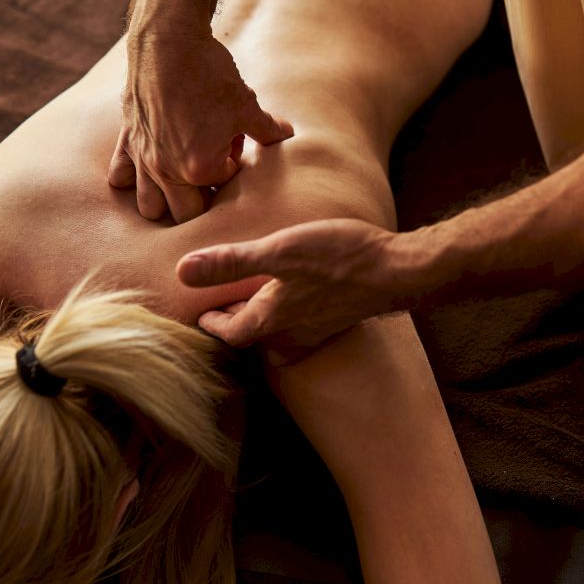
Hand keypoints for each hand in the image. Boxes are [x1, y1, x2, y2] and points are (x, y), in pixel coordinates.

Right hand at [110, 29, 292, 223]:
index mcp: (199, 168)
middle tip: (212, 173)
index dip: (233, 166)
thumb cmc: (209, 74)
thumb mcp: (246, 104)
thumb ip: (266, 128)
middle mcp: (166, 170)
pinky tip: (148, 165)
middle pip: (185, 215)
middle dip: (202, 201)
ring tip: (180, 180)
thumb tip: (286, 134)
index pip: (222, 186)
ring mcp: (143, 158)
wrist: (168, 40)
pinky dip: (132, 179)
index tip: (235, 143)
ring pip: (149, 207)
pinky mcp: (127, 140)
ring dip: (165, 202)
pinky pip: (120, 176)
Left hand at [176, 218, 417, 346]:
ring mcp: (320, 325)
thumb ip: (233, 261)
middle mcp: (294, 330)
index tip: (200, 316)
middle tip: (219, 303)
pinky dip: (288, 307)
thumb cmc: (341, 260)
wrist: (400, 271)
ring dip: (262, 314)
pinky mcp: (340, 315)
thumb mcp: (280, 251)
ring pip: (280, 327)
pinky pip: (304, 318)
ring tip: (253, 293)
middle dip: (235, 320)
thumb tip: (182, 271)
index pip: (232, 332)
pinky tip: (295, 287)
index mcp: (273, 318)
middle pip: (255, 332)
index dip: (213, 324)